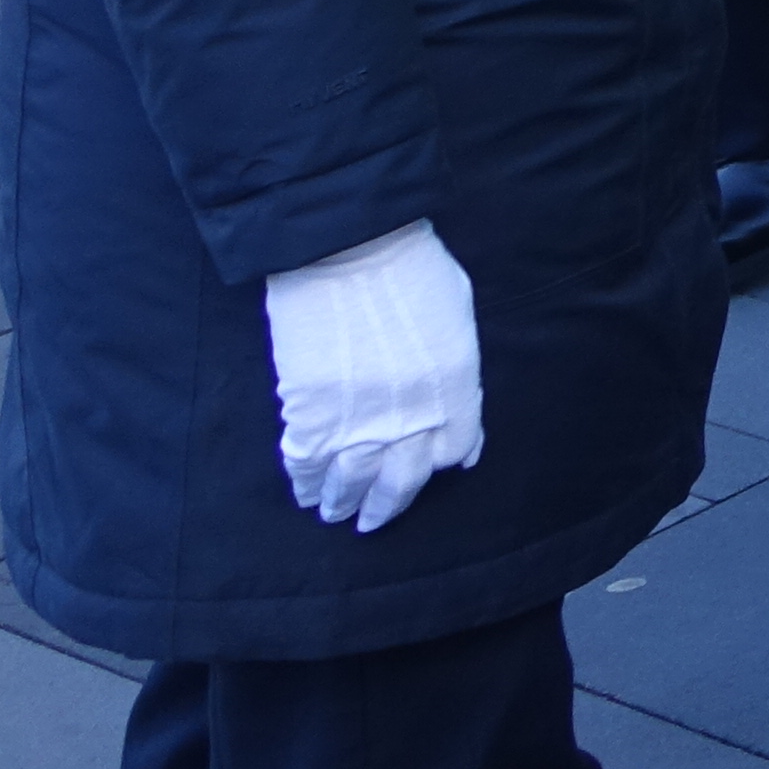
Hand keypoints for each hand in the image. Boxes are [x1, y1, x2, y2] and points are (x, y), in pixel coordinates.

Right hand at [261, 222, 485, 533]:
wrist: (349, 250)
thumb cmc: (410, 270)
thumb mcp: (458, 319)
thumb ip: (461, 376)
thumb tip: (463, 433)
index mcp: (455, 390)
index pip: (451, 453)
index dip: (436, 465)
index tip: (423, 471)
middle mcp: (412, 417)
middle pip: (402, 482)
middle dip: (386, 505)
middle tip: (370, 518)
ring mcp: (359, 422)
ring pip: (353, 484)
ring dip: (343, 502)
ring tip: (335, 510)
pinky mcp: (310, 417)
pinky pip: (307, 465)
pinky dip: (305, 482)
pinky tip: (306, 489)